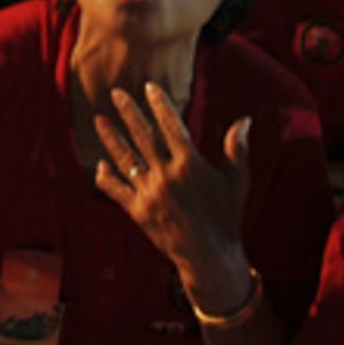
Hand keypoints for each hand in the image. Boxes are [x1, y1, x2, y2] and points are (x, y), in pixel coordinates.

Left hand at [93, 84, 254, 311]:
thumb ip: (237, 148)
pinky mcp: (138, 212)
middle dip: (128, 113)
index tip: (149, 87)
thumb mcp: (237, 181)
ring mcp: (149, 194)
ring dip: (110, 138)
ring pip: (125, 159)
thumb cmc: (226, 216)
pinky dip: (107, 176)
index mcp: (189, 164)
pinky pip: (117, 190)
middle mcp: (166, 176)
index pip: (170, 125)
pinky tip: (100, 164)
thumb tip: (244, 120)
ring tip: (99, 120)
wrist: (209, 257)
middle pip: (142, 136)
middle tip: (116, 93)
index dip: (159, 104)